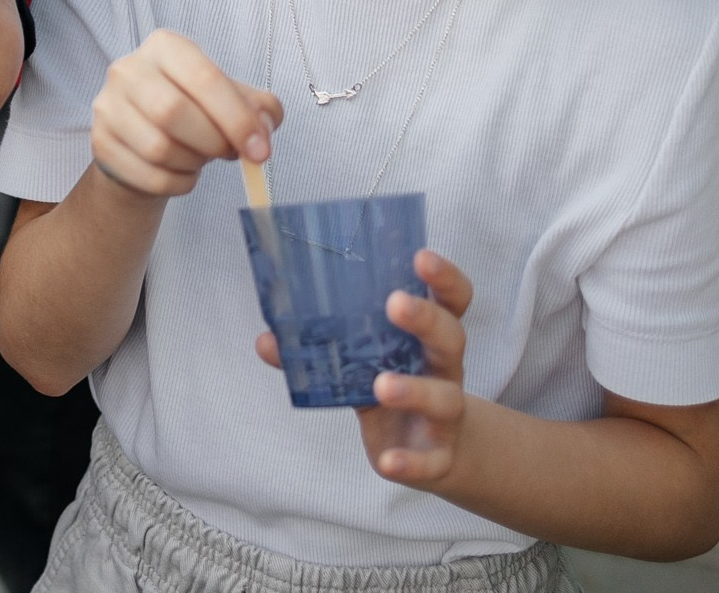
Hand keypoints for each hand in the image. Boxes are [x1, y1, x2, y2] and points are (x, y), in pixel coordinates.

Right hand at [88, 29, 281, 198]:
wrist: (145, 140)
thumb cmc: (193, 112)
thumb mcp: (230, 99)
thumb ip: (259, 109)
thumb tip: (263, 129)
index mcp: (166, 47)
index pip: (204, 77)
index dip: (237, 118)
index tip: (260, 151)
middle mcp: (128, 69)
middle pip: (173, 111)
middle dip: (213, 141)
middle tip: (229, 154)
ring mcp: (108, 106)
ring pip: (158, 147)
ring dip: (193, 163)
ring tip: (200, 158)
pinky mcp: (100, 143)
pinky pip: (148, 175)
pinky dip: (177, 183)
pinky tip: (181, 173)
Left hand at [257, 249, 475, 489]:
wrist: (433, 452)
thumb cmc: (394, 388)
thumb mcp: (359, 364)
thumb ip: (319, 350)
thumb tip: (268, 339)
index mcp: (427, 339)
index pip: (450, 300)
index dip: (443, 278)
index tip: (420, 256)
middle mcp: (444, 370)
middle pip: (450, 338)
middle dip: (426, 319)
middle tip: (396, 304)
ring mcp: (446, 414)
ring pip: (444, 398)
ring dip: (415, 390)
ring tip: (381, 385)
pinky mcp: (439, 455)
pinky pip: (431, 461)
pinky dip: (410, 462)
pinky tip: (387, 462)